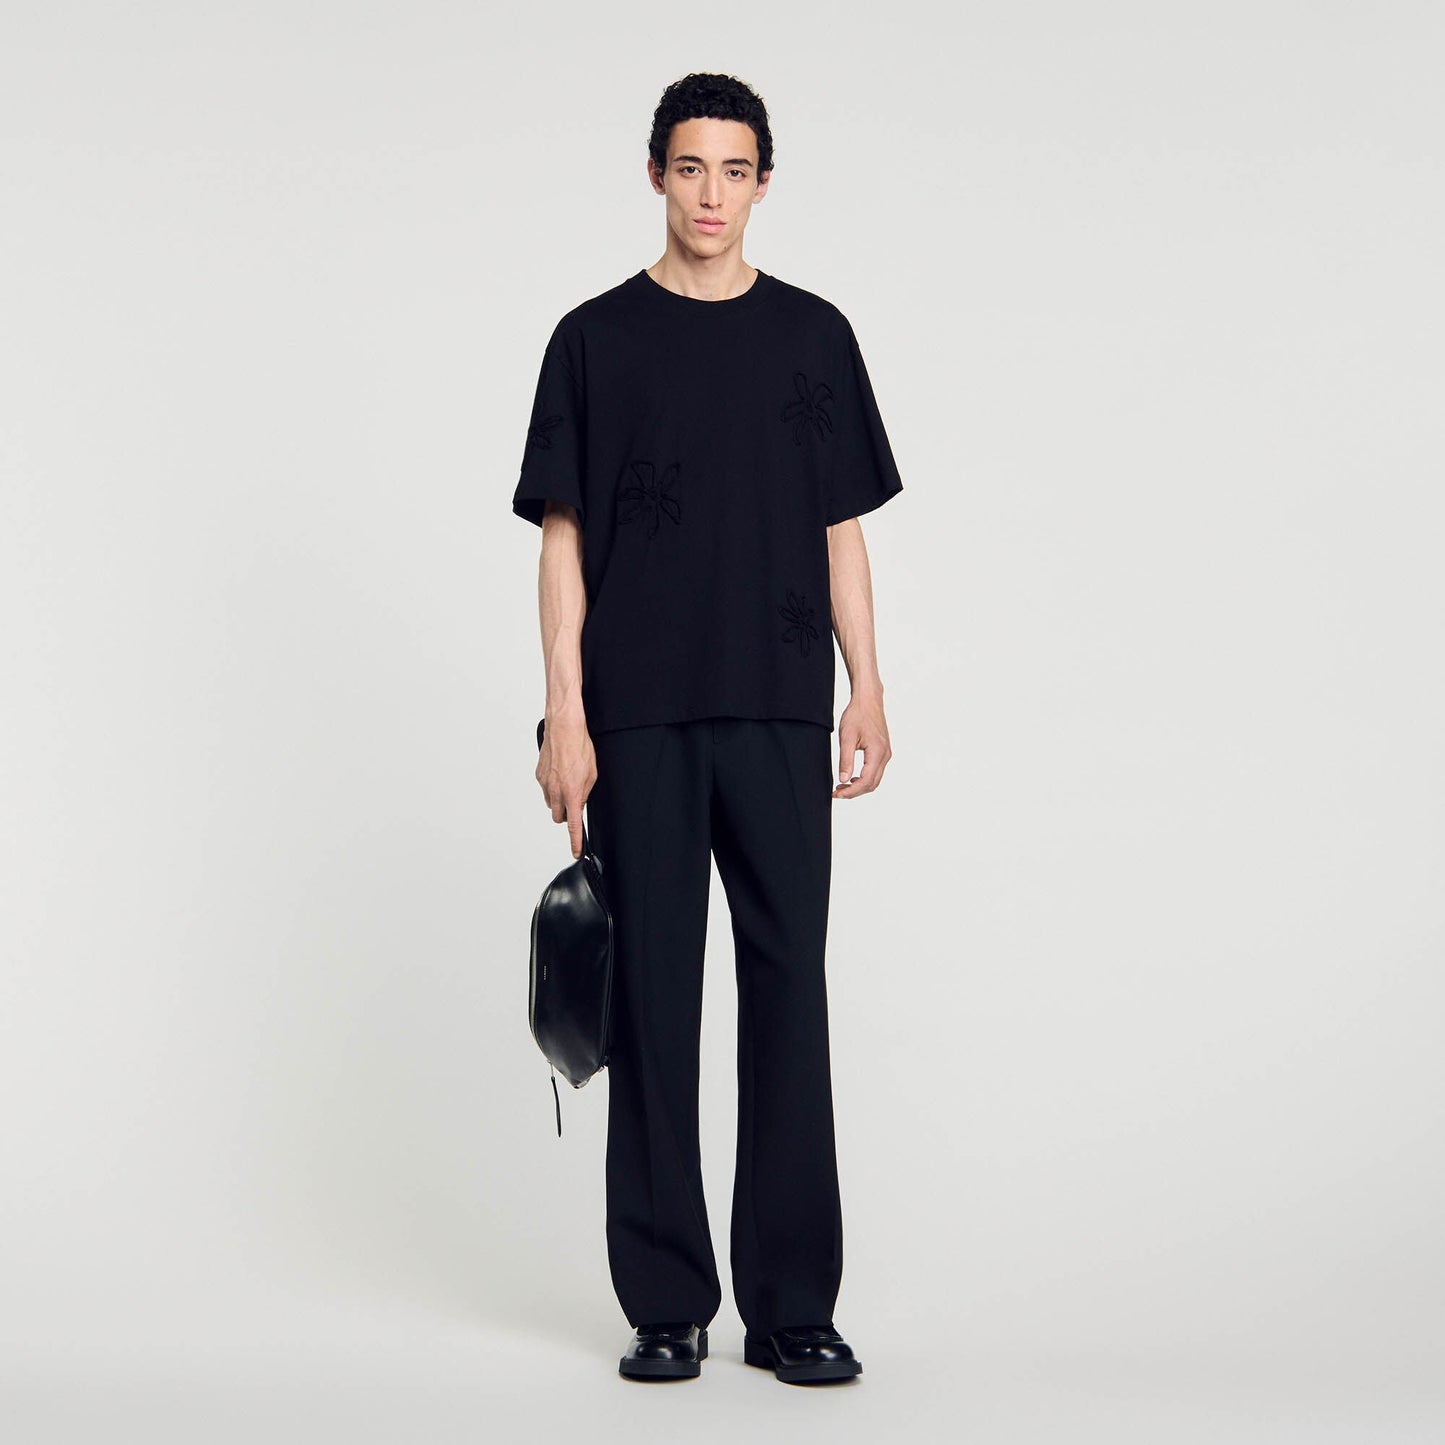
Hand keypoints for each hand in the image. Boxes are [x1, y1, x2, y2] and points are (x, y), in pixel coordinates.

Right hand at [536, 714, 596, 857]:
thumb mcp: (592, 774)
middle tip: (575, 801)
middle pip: (559, 817)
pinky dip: (552, 786)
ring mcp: (544, 784)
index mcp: (572, 793)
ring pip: (551, 803)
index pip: (573, 826)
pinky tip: (560, 772)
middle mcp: (555, 792)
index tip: (576, 852)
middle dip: (567, 814)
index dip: (575, 842)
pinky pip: (545, 789)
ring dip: (559, 800)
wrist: (564, 728)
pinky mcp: (538, 775)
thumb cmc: (579, 747)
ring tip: (568, 781)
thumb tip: (580, 803)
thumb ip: (585, 793)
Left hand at [833, 693, 890, 798]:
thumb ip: (845, 760)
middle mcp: (885, 755)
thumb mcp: (847, 737)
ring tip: (842, 786)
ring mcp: (886, 754)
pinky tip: (852, 777)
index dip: (850, 791)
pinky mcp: (883, 751)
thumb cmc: (857, 715)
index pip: (865, 782)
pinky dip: (864, 779)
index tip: (836, 793)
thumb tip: (843, 780)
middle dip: (854, 792)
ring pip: (874, 780)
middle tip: (836, 792)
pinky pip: (876, 771)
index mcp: (877, 752)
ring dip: (859, 786)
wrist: (868, 701)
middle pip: (871, 784)